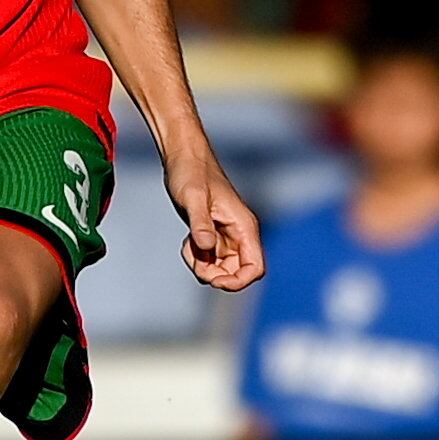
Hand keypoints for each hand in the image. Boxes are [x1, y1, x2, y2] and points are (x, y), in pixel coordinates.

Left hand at [168, 154, 264, 290]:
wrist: (183, 157)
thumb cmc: (190, 172)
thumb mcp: (193, 197)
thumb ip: (200, 223)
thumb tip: (205, 247)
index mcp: (244, 226)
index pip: (255, 268)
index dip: (238, 282)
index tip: (215, 280)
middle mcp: (239, 234)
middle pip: (237, 274)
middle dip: (216, 276)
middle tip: (196, 262)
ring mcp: (226, 236)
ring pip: (222, 269)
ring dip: (203, 267)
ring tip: (188, 246)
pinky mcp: (213, 235)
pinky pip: (209, 260)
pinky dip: (197, 259)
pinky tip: (187, 242)